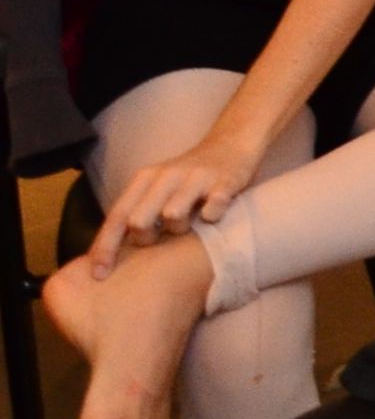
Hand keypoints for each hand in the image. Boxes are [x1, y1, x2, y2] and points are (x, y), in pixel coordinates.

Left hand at [92, 128, 267, 274]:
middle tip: (159, 239)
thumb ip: (136, 211)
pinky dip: (211, 217)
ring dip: (179, 230)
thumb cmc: (188, 177)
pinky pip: (212, 209)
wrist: (232, 143)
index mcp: (146, 178)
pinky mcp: (225, 181)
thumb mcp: (157, 188)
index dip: (105, 247)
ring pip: (173, 215)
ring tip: (189, 226)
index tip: (98, 275)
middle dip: (144, 239)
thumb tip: (110, 253)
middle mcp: (167, 175)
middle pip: (139, 220)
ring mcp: (197, 177)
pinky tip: (213, 216)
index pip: (117, 216)